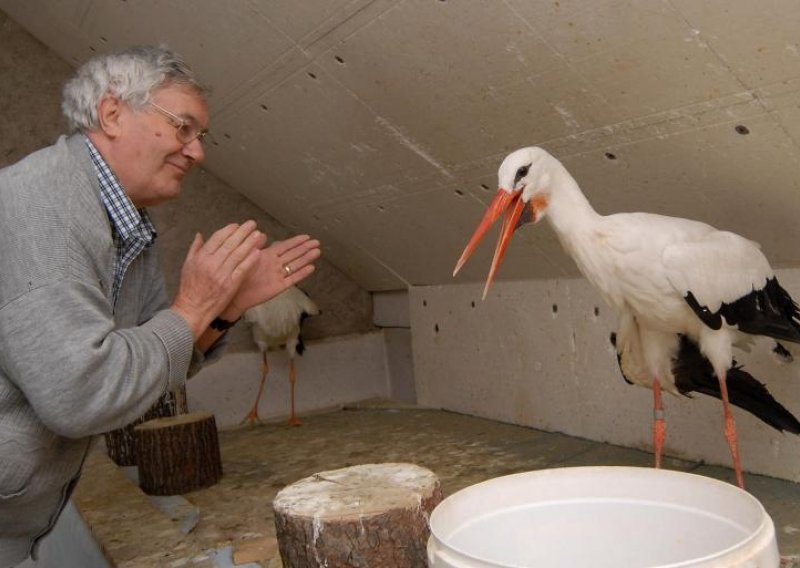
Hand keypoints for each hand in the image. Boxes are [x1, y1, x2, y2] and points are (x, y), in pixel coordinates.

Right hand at [171, 221, 265, 337]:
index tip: (237, 225)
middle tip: (252, 224)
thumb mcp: (187, 265)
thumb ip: (195, 249)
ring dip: (250, 243)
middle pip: (230, 243)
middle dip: (242, 232)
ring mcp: (222, 274)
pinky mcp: (231, 284)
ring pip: (238, 254)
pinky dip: (250, 260)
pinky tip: (258, 252)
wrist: (192, 309)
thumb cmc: (189, 288)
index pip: (217, 238)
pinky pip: (243, 269)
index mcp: (201, 257)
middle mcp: (212, 263)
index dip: (229, 230)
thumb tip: (200, 235)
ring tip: (259, 234)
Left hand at [221, 234, 320, 318]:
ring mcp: (278, 276)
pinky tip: (311, 268)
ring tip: (317, 252)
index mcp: (267, 256)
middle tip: (317, 242)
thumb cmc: (238, 276)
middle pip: (293, 254)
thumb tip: (262, 233)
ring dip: (306, 258)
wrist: (234, 294)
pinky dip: (302, 274)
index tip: (306, 236)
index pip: (285, 246)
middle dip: (305, 248)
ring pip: (295, 265)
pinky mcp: (278, 287)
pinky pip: (292, 279)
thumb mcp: (245, 256)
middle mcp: (274, 265)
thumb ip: (255, 245)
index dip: (296, 241)